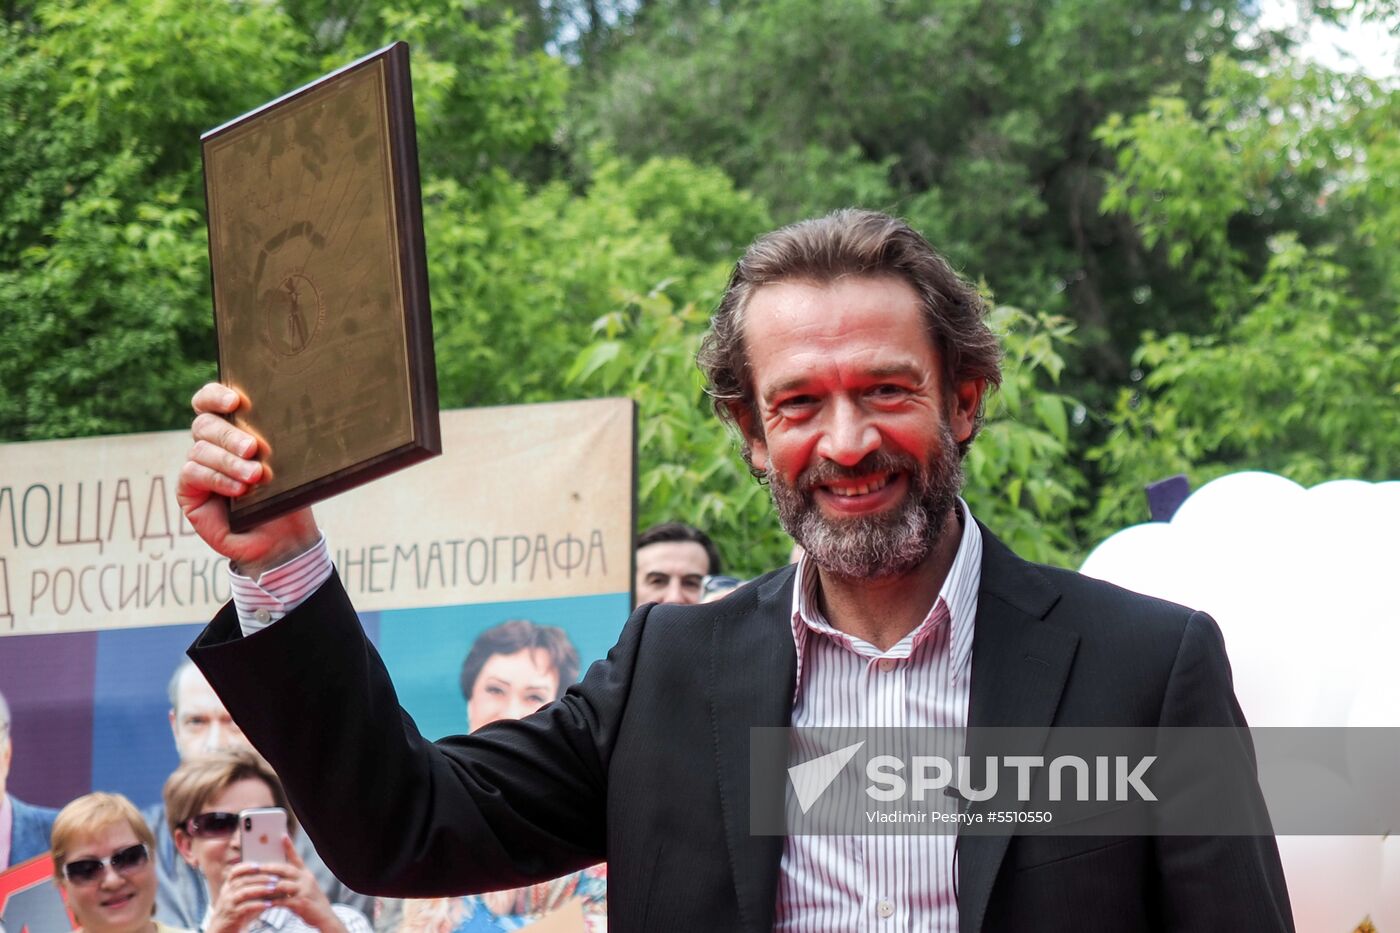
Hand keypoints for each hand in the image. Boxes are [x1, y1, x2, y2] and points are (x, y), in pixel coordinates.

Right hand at [178, 382, 320, 577]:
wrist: (283, 537)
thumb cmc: (286, 495)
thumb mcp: (285, 464)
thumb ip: (273, 440)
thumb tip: (277, 417)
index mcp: (232, 429)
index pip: (209, 401)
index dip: (215, 396)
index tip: (235, 402)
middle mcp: (211, 444)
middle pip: (205, 424)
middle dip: (229, 434)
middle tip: (253, 448)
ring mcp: (198, 466)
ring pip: (201, 450)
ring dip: (229, 462)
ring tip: (255, 476)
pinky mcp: (189, 490)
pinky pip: (193, 474)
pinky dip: (218, 479)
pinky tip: (238, 490)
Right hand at [204, 859, 277, 932]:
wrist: (223, 930)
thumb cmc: (239, 911)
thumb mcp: (245, 898)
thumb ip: (257, 889)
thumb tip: (277, 882)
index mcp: (228, 886)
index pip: (234, 872)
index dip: (246, 867)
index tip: (259, 865)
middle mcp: (227, 893)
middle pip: (243, 881)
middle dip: (261, 878)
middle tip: (275, 878)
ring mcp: (228, 904)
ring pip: (244, 892)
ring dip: (260, 889)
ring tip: (273, 888)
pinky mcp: (233, 915)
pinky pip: (245, 907)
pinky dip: (258, 904)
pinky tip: (269, 904)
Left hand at [207, 837, 347, 932]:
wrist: (324, 916)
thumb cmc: (310, 901)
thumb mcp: (304, 887)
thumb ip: (291, 881)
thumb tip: (272, 877)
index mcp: (305, 873)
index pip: (296, 857)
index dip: (289, 847)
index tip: (282, 835)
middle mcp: (306, 879)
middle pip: (285, 869)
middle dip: (269, 867)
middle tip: (255, 866)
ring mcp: (304, 890)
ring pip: (281, 884)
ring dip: (267, 885)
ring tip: (254, 885)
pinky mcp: (301, 902)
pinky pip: (282, 900)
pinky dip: (272, 901)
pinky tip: (263, 902)